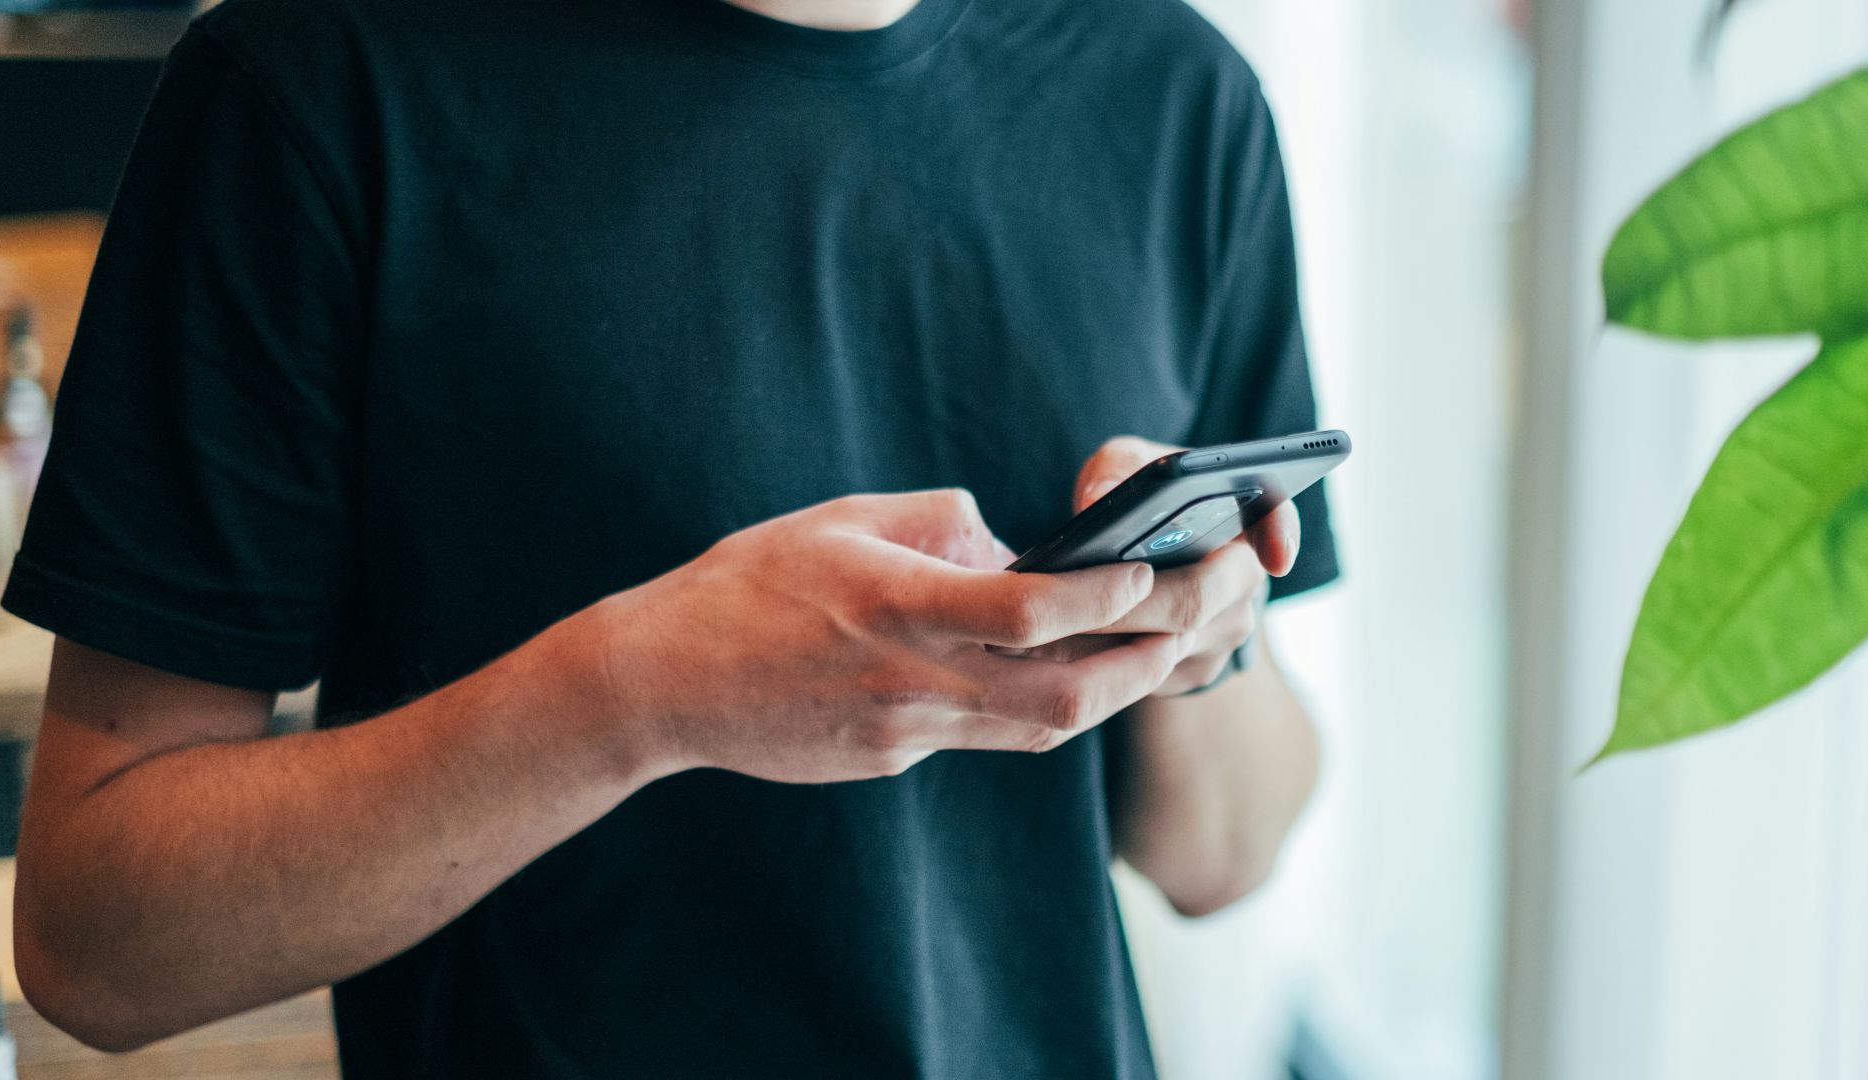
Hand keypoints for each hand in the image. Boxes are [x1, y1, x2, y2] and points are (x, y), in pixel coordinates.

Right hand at [575, 489, 1192, 782]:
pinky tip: (1066, 676)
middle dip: (1149, 660)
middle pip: (1067, 696)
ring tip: (1162, 649)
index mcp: (900, 608)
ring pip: (1042, 731)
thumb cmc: (746, 584)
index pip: (1034, 611)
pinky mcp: (894, 760)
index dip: (1110, 594)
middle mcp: (914, 681)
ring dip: (1114, 692)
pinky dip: (1039, 706)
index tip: (1158, 565)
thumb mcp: (841, 520)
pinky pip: (989, 737)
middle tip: (1204, 618)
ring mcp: (906, 734)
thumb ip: (938, 525)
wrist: (663, 684)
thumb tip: (1008, 541)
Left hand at [1054, 436, 1300, 696]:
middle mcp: (1244, 578)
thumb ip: (1116, 469)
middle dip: (1130, 599)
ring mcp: (1224, 632)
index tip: (1275, 557)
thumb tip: (1096, 502)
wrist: (1142, 559)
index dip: (1280, 536)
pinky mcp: (1194, 671)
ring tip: (1049, 620)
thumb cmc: (1137, 500)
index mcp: (1241, 516)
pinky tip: (1060, 646)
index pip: (1275, 518)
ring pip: (1168, 643)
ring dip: (1109, 633)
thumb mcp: (1126, 467)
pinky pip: (1150, 673)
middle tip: (1072, 595)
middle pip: (1196, 598)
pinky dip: (1103, 660)